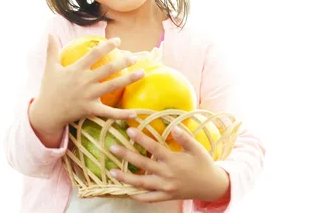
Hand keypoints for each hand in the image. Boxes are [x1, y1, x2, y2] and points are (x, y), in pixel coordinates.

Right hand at [31, 34, 143, 135]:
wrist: (47, 112)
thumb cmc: (49, 89)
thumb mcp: (50, 67)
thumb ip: (52, 50)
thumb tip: (49, 33)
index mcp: (76, 69)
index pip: (94, 54)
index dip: (107, 46)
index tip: (118, 40)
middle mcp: (84, 81)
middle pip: (108, 69)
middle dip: (123, 61)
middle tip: (134, 57)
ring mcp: (89, 96)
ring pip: (113, 86)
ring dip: (129, 79)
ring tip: (142, 73)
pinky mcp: (91, 109)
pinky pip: (109, 112)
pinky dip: (122, 114)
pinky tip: (135, 112)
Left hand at [108, 126, 229, 202]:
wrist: (212, 186)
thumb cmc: (203, 164)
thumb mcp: (197, 149)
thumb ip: (185, 138)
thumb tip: (174, 126)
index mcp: (174, 161)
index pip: (154, 148)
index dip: (141, 138)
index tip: (129, 130)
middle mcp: (167, 175)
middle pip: (143, 165)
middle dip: (126, 156)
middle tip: (112, 148)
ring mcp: (166, 188)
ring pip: (142, 184)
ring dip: (126, 178)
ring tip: (112, 172)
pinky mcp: (167, 196)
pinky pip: (150, 198)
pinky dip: (138, 196)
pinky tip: (127, 191)